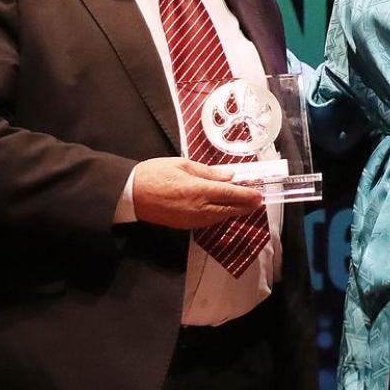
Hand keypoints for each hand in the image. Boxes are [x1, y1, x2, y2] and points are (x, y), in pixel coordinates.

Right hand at [131, 157, 262, 228]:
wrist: (130, 193)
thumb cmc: (155, 173)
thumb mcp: (183, 164)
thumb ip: (208, 172)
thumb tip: (228, 176)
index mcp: (198, 189)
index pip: (229, 193)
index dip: (246, 195)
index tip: (259, 195)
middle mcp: (198, 207)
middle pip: (228, 209)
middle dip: (244, 206)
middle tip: (258, 203)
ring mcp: (191, 219)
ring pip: (219, 218)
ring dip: (233, 212)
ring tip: (244, 206)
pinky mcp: (184, 225)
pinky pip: (208, 222)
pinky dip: (219, 217)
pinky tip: (224, 211)